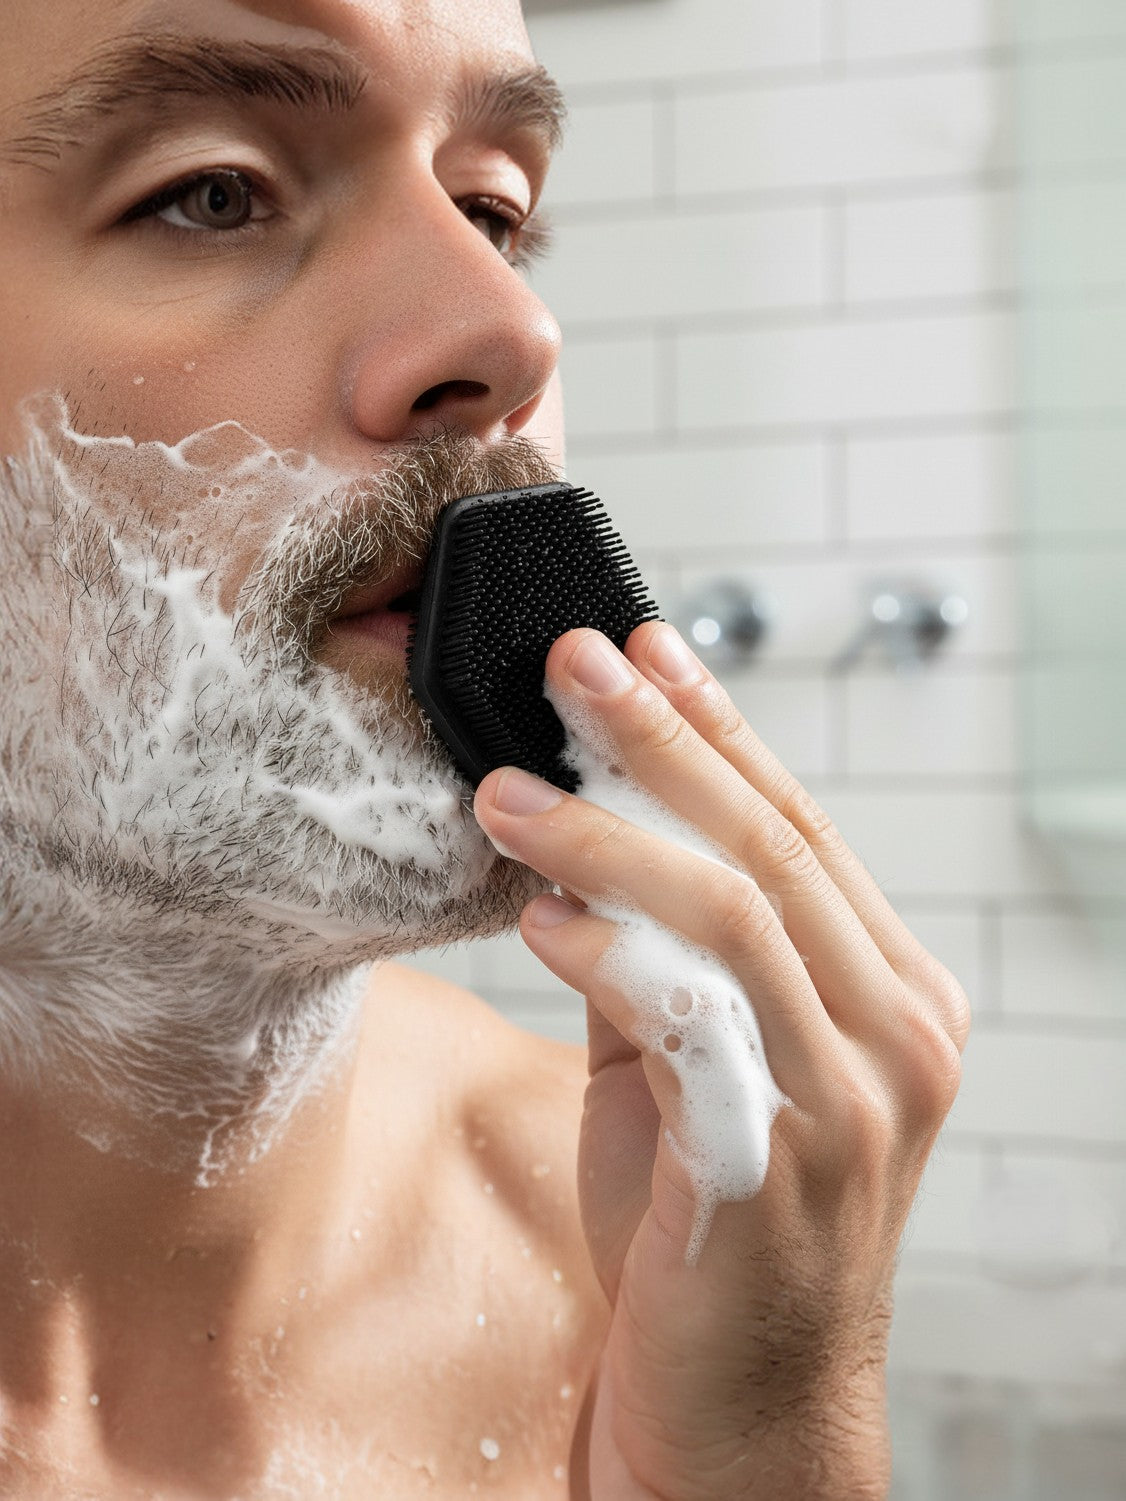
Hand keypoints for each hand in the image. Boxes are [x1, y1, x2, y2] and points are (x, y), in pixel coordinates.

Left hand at [473, 623, 969, 1500]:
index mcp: (892, 997)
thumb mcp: (694, 1063)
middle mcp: (897, 1036)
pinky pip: (693, 1019)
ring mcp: (854, 1100)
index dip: (718, 730)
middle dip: (662, 741)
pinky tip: (538, 916)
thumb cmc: (706, 1226)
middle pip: (772, 846)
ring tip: (506, 794)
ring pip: (734, 913)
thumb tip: (580, 833)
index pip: (800, 829)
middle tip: (573, 662)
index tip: (645, 648)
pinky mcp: (784, 1163)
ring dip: (608, 837)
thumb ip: (661, 954)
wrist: (740, 1410)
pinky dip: (611, 953)